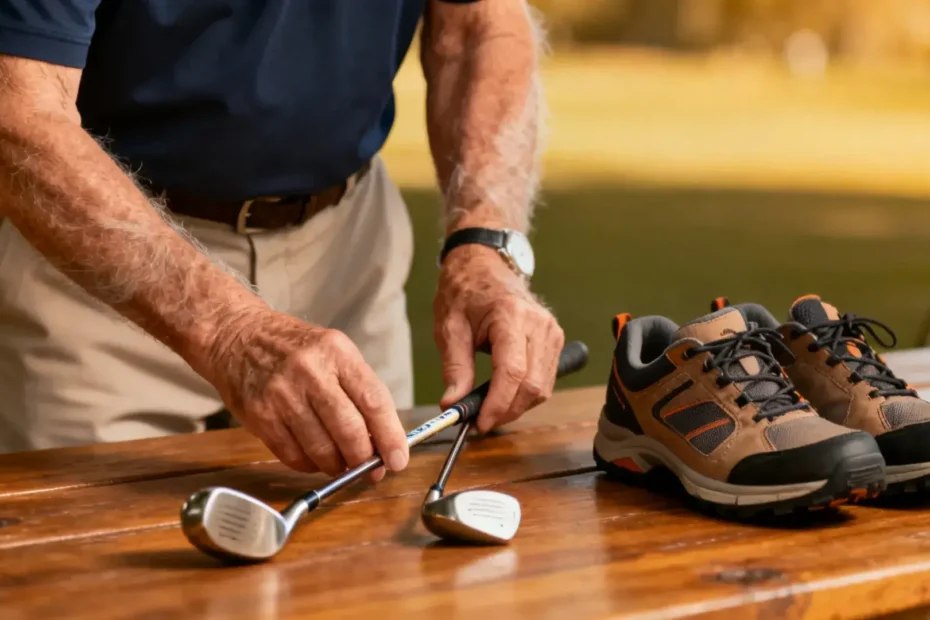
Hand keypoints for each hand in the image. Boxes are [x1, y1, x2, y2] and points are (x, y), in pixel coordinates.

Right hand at [205, 308, 408, 480]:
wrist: (236, 336)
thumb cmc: (294, 348)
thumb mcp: (333, 351)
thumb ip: (358, 390)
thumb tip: (382, 438)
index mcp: (337, 352)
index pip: (373, 400)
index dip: (390, 436)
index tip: (398, 458)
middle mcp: (310, 371)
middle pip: (349, 429)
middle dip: (364, 458)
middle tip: (371, 470)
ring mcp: (282, 394)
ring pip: (321, 449)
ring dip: (337, 465)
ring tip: (341, 463)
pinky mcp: (260, 415)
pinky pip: (293, 455)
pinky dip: (309, 464)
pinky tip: (314, 458)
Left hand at [434, 244, 564, 432]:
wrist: (485, 265)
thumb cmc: (465, 291)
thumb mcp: (449, 327)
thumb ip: (454, 368)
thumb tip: (452, 405)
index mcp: (511, 315)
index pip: (512, 371)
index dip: (497, 403)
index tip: (478, 423)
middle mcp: (540, 324)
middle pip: (532, 385)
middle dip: (506, 410)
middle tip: (479, 421)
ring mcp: (552, 332)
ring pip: (542, 388)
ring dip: (516, 406)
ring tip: (488, 408)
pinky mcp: (555, 340)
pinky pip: (546, 380)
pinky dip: (525, 395)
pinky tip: (504, 395)